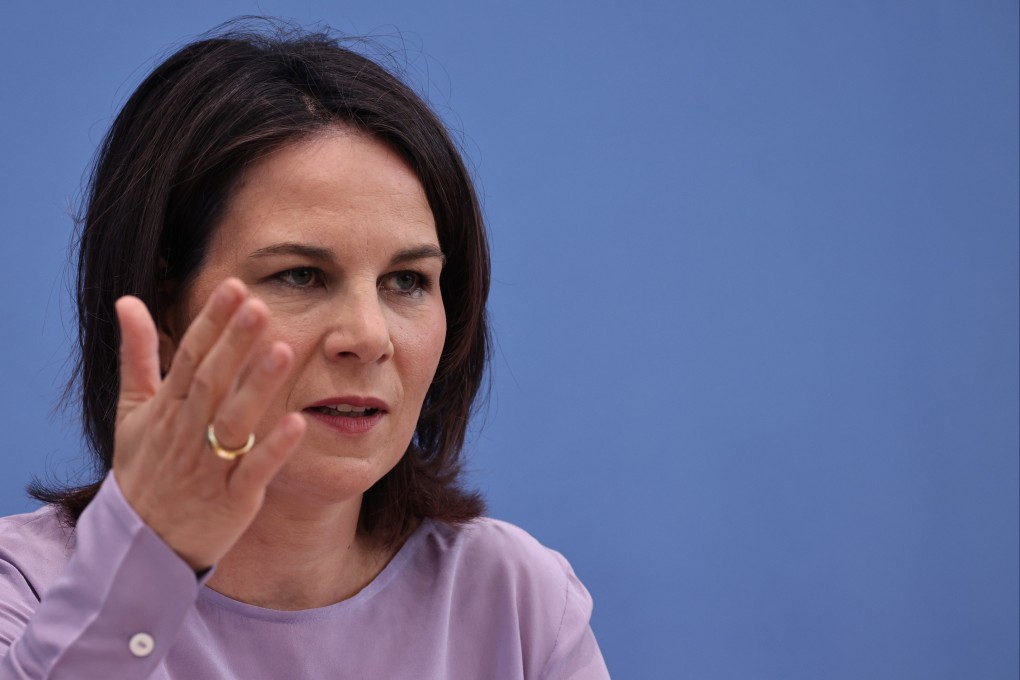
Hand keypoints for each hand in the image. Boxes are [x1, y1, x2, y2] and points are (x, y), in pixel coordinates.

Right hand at [112, 278, 305, 569]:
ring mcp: (209, 467)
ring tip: (284, 350)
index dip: (212, 323)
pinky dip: (274, 449)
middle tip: (260, 305)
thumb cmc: (144, 469)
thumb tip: (128, 300)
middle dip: (235, 344)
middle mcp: (186, 433)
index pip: (190, 357)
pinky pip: (254, 471)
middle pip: (212, 382)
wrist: (141, 543)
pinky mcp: (232, 500)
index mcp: (166, 409)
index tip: (234, 287)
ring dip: (258, 387)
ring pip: (234, 421)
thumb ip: (137, 354)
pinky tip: (298, 422)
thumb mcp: (131, 411)